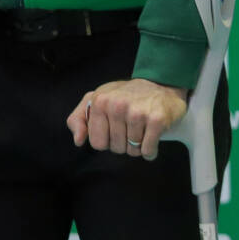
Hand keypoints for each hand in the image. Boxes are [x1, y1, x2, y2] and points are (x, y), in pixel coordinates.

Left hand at [67, 79, 187, 159]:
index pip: (97, 143)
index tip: (113, 128)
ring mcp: (137, 112)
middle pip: (116, 148)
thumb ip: (78, 119)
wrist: (160, 88)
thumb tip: (78, 141)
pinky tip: (152, 136)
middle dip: (123, 143)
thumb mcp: (95, 101)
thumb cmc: (124, 99)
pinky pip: (148, 151)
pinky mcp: (157, 120)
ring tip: (141, 129)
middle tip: (130, 127)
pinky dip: (150, 151)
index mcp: (99, 101)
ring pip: (133, 150)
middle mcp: (117, 105)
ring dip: (138, 146)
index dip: (106, 140)